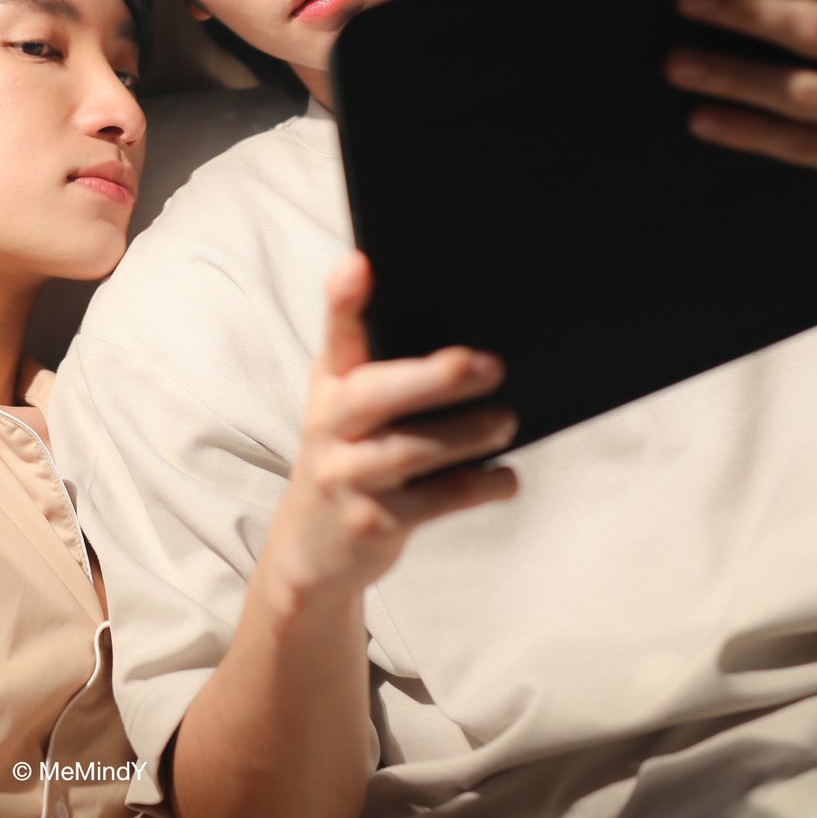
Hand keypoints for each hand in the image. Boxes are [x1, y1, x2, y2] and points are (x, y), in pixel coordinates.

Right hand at [265, 253, 516, 606]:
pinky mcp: (370, 523)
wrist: (310, 551)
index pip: (335, 336)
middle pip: (375, 394)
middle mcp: (328, 426)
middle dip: (434, 378)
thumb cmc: (349, 460)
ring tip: (506, 420)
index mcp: (330, 387)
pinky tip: (505, 477)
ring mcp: (346, 477)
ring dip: (467, 434)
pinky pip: (434, 501)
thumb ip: (383, 372)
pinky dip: (478, 487)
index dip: (343, 301)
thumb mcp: (348, 412)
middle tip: (489, 365)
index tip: (359, 266)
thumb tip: (469, 347)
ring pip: (410, 450)